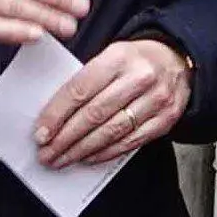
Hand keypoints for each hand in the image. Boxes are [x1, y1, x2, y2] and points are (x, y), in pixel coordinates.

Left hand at [35, 38, 191, 167]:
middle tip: (46, 153)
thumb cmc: (134, 61)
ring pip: (112, 131)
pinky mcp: (167, 118)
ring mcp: (157, 100)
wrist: (176, 60)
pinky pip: (131, 141)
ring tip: (63, 159)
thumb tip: (53, 116)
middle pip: (94, 114)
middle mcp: (140, 78)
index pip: (80, 90)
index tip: (40, 134)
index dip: (57, 115)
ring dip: (82, 150)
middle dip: (65, 138)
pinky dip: (107, 152)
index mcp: (119, 57)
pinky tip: (89, 158)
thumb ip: (85, 81)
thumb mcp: (109, 57)